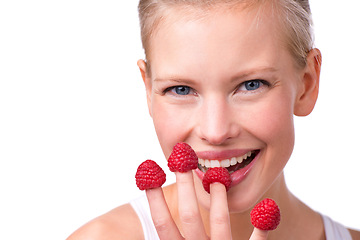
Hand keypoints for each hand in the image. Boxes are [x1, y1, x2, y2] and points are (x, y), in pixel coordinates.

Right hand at [145, 171, 268, 239]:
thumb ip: (170, 238)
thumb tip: (150, 211)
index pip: (163, 224)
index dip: (155, 200)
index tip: (149, 176)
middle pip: (189, 217)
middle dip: (184, 187)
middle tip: (181, 161)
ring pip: (220, 223)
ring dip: (218, 198)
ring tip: (216, 176)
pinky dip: (263, 228)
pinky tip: (269, 208)